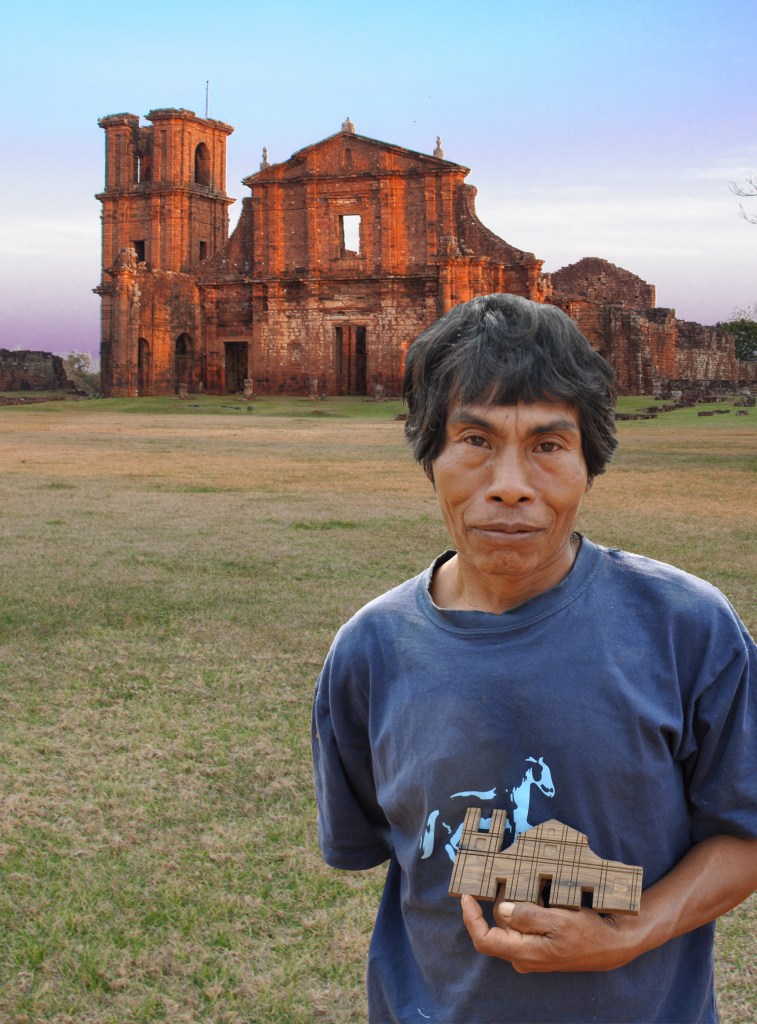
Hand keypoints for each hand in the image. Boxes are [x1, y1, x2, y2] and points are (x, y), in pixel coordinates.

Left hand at [461, 895, 641, 973]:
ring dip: (517, 901)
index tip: (466, 895)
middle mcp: (523, 956)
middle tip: (517, 877)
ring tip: (536, 887)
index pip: (485, 940)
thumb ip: (528, 916)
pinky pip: (523, 923)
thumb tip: (502, 910)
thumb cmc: (588, 934)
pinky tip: (542, 895)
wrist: (612, 945)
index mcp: (525, 953)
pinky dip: (527, 906)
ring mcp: (530, 952)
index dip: (470, 918)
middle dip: (503, 899)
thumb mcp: (560, 921)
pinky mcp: (538, 946)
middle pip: (498, 924)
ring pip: (511, 922)